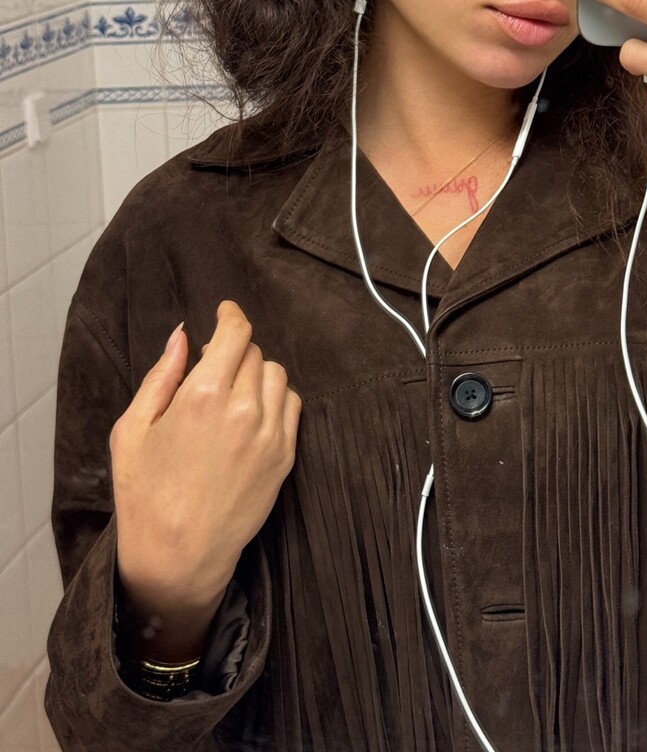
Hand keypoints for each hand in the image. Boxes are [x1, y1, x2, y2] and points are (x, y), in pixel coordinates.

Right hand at [111, 301, 300, 655]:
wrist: (178, 556)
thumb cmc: (145, 494)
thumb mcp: (132, 429)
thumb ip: (162, 375)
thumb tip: (183, 336)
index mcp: (203, 396)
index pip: (235, 333)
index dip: (231, 315)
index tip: (225, 311)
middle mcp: (244, 409)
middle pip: (254, 353)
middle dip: (234, 353)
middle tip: (213, 371)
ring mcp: (271, 434)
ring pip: (277, 375)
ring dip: (257, 374)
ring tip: (231, 394)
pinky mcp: (286, 456)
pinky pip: (292, 405)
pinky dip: (275, 399)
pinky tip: (251, 415)